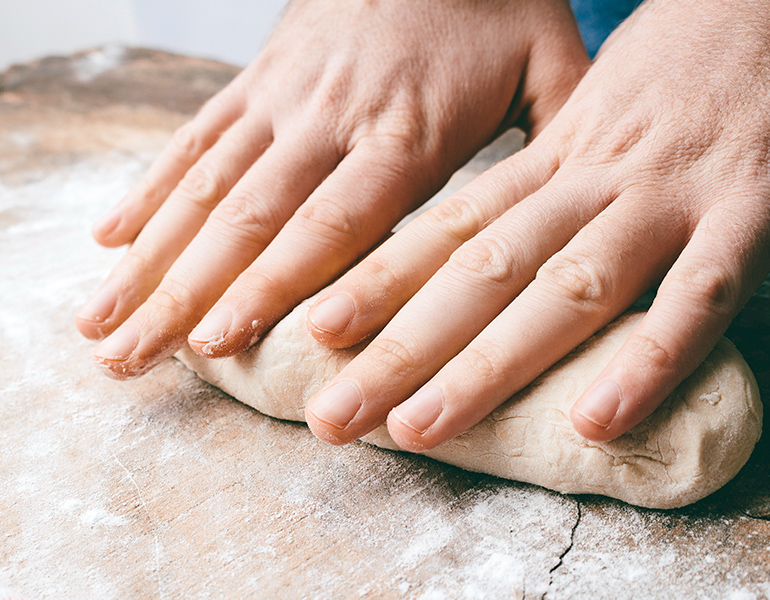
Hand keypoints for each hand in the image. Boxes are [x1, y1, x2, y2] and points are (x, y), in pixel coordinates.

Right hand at [75, 0, 587, 378]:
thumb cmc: (497, 1)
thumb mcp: (549, 65)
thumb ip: (554, 146)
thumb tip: (568, 228)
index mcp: (406, 132)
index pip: (330, 224)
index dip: (272, 284)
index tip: (220, 342)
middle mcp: (329, 119)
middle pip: (246, 219)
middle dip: (183, 294)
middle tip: (128, 358)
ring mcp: (283, 99)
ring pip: (204, 187)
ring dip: (149, 259)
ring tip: (101, 321)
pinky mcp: (258, 81)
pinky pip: (194, 138)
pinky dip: (150, 191)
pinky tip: (112, 239)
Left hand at [303, 0, 769, 448]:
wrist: (754, 14)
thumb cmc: (659, 86)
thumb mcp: (576, 130)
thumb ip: (526, 192)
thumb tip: (460, 264)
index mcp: (543, 167)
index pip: (444, 231)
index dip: (377, 284)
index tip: (317, 335)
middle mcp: (587, 185)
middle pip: (478, 274)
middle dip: (398, 349)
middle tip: (331, 416)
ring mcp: (664, 202)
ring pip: (564, 290)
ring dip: (486, 364)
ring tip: (415, 427)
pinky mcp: (748, 216)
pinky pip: (698, 297)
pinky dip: (649, 360)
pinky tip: (594, 422)